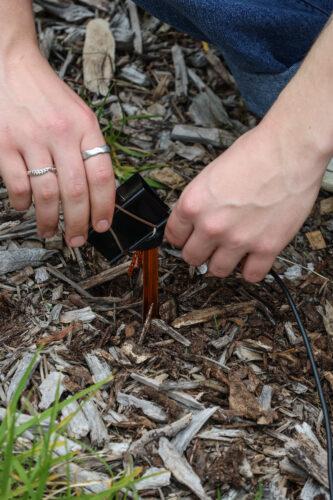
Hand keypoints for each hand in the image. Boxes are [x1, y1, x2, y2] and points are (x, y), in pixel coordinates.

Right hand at [0, 48, 114, 245]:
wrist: (10, 64)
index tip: (102, 226)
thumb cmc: (47, 94)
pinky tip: (25, 206)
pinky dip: (22, 203)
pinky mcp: (4, 144)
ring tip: (51, 232)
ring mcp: (31, 139)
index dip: (105, 207)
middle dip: (79, 224)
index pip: (102, 176)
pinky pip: (17, 184)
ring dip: (50, 220)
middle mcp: (61, 134)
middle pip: (76, 191)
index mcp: (86, 127)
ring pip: (47, 194)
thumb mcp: (80, 114)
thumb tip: (99, 191)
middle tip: (77, 239)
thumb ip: (90, 147)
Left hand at [165, 119, 328, 281]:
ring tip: (231, 252)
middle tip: (210, 246)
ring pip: (218, 271)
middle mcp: (211, 226)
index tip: (187, 239)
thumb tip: (197, 218)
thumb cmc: (255, 152)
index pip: (173, 236)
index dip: (181, 238)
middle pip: (192, 258)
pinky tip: (253, 259)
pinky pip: (251, 275)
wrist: (289, 150)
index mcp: (193, 204)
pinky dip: (251, 270)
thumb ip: (201, 201)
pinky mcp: (266, 248)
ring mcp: (238, 240)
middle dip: (200, 252)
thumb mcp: (211, 173)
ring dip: (223, 263)